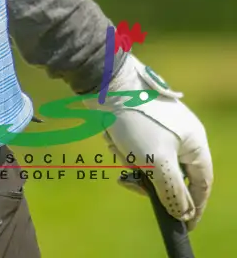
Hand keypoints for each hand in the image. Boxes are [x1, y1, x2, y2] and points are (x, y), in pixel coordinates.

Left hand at [89, 52, 212, 229]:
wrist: (106, 81)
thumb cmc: (136, 120)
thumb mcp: (157, 162)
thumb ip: (173, 192)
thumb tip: (183, 213)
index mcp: (194, 142)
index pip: (202, 184)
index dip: (193, 207)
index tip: (182, 225)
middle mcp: (182, 134)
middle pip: (174, 175)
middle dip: (151, 180)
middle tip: (132, 181)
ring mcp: (162, 127)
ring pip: (152, 163)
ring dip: (134, 163)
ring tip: (119, 150)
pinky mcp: (142, 122)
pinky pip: (138, 149)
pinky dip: (126, 150)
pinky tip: (113, 140)